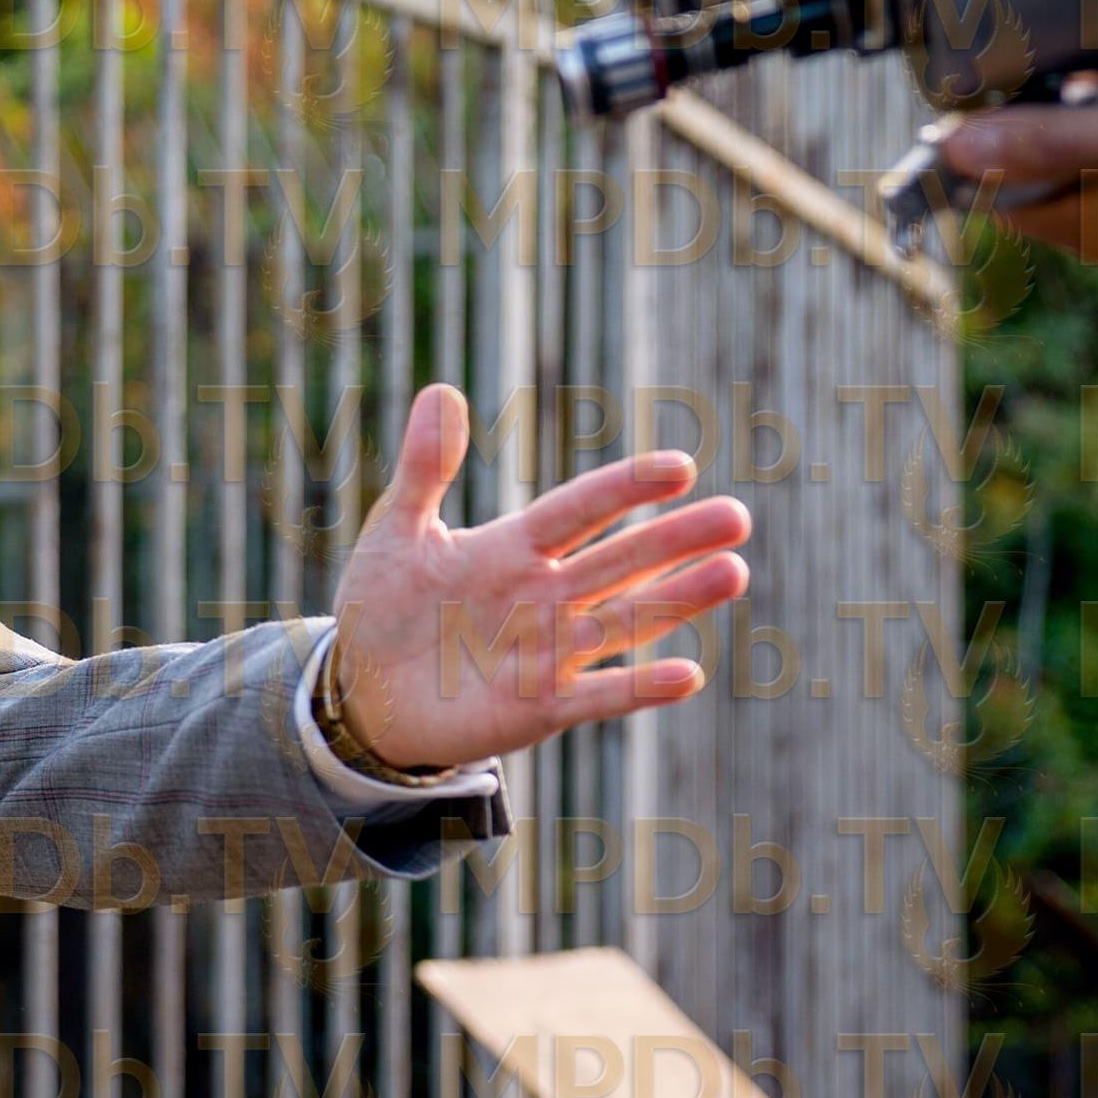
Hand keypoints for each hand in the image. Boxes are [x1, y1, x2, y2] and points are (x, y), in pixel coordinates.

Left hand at [331, 384, 750, 770]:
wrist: (361, 691)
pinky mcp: (541, 706)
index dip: (624, 490)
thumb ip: (425, 469)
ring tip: (734, 572)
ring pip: (626, 621)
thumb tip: (441, 391)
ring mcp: (550, 651)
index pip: (580, 511)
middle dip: (676, 540)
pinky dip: (639, 688)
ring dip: (678, 599)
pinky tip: (687, 674)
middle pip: (621, 561)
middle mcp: (546, 596)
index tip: (679, 468)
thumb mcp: (396, 533)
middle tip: (736, 517)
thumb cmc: (383, 606)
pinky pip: (598, 696)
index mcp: (515, 548)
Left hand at [938, 72, 1097, 273]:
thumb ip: (1049, 140)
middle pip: (1042, 181)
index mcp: (1090, 227)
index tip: (987, 96)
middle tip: (1077, 80)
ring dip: (1097, 125)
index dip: (978, 145)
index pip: (994, 194)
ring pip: (1095, 172)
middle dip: (1044, 127)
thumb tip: (953, 147)